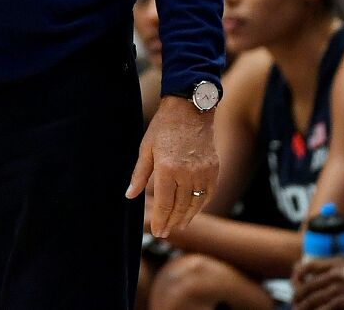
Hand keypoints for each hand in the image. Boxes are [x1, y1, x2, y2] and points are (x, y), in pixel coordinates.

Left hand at [128, 95, 218, 237]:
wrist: (190, 109)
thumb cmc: (163, 126)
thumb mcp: (146, 148)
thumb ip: (139, 175)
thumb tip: (129, 196)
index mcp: (167, 169)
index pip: (165, 204)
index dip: (160, 220)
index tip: (156, 232)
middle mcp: (187, 174)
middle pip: (180, 207)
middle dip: (172, 222)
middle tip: (165, 233)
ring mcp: (203, 172)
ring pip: (196, 203)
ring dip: (187, 217)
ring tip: (179, 225)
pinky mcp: (214, 169)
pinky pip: (208, 194)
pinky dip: (201, 205)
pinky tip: (193, 210)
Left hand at [292, 253, 343, 309]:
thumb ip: (329, 273)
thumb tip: (304, 277)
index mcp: (334, 265)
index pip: (306, 267)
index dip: (296, 278)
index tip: (294, 288)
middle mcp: (334, 274)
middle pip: (306, 287)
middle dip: (297, 299)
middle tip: (294, 306)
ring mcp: (339, 288)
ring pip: (311, 300)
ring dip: (302, 308)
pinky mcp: (343, 301)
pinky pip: (322, 309)